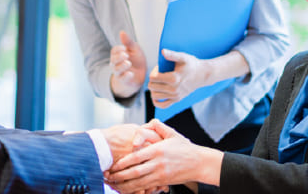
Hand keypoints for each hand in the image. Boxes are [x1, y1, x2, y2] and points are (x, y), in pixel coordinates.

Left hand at [105, 119, 222, 191]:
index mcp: (157, 150)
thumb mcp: (172, 134)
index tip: (112, 165)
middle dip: (119, 176)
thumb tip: (149, 121)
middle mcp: (157, 163)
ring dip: (124, 185)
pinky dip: (135, 190)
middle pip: (134, 172)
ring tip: (113, 185)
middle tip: (108, 177)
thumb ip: (158, 126)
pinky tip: (127, 190)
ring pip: (139, 182)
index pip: (135, 157)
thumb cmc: (185, 148)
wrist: (199, 163)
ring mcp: (160, 174)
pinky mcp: (163, 182)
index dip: (122, 163)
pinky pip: (146, 188)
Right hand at [110, 31, 146, 97]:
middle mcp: (116, 63)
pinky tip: (130, 73)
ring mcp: (119, 72)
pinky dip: (126, 76)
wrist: (142, 74)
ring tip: (128, 63)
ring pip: (116, 69)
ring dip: (122, 66)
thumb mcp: (135, 49)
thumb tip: (122, 32)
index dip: (118, 49)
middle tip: (126, 55)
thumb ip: (128, 42)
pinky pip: (122, 79)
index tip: (124, 47)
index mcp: (118, 54)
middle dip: (119, 57)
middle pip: (113, 60)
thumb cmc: (137, 60)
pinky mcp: (124, 80)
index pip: (114, 51)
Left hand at [147, 49, 207, 107]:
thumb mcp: (183, 57)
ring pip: (155, 96)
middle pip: (152, 86)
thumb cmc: (192, 64)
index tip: (159, 68)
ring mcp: (175, 96)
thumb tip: (163, 51)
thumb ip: (172, 55)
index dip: (153, 71)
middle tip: (159, 74)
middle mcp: (173, 89)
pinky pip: (162, 105)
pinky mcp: (177, 100)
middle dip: (152, 79)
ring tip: (158, 82)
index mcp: (173, 78)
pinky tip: (156, 94)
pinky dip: (156, 101)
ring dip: (153, 89)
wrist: (203, 75)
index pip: (153, 78)